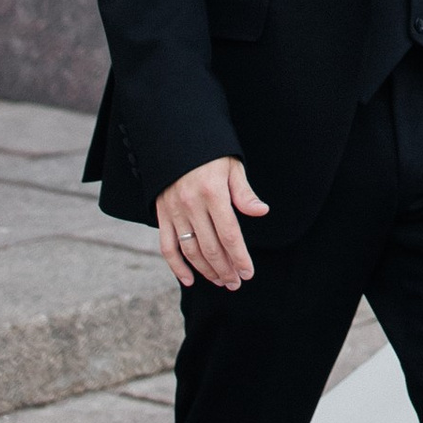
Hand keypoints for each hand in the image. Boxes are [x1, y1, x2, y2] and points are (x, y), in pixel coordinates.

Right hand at [157, 154, 267, 290]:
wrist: (175, 140)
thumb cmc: (210, 154)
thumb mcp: (232, 167)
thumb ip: (244, 193)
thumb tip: (261, 212)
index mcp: (212, 193)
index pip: (229, 234)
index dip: (239, 256)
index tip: (248, 273)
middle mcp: (191, 205)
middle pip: (210, 247)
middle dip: (225, 269)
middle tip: (236, 283)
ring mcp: (174, 211)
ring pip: (190, 250)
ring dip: (206, 271)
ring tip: (221, 281)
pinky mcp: (161, 214)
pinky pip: (167, 247)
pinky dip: (177, 266)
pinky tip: (189, 280)